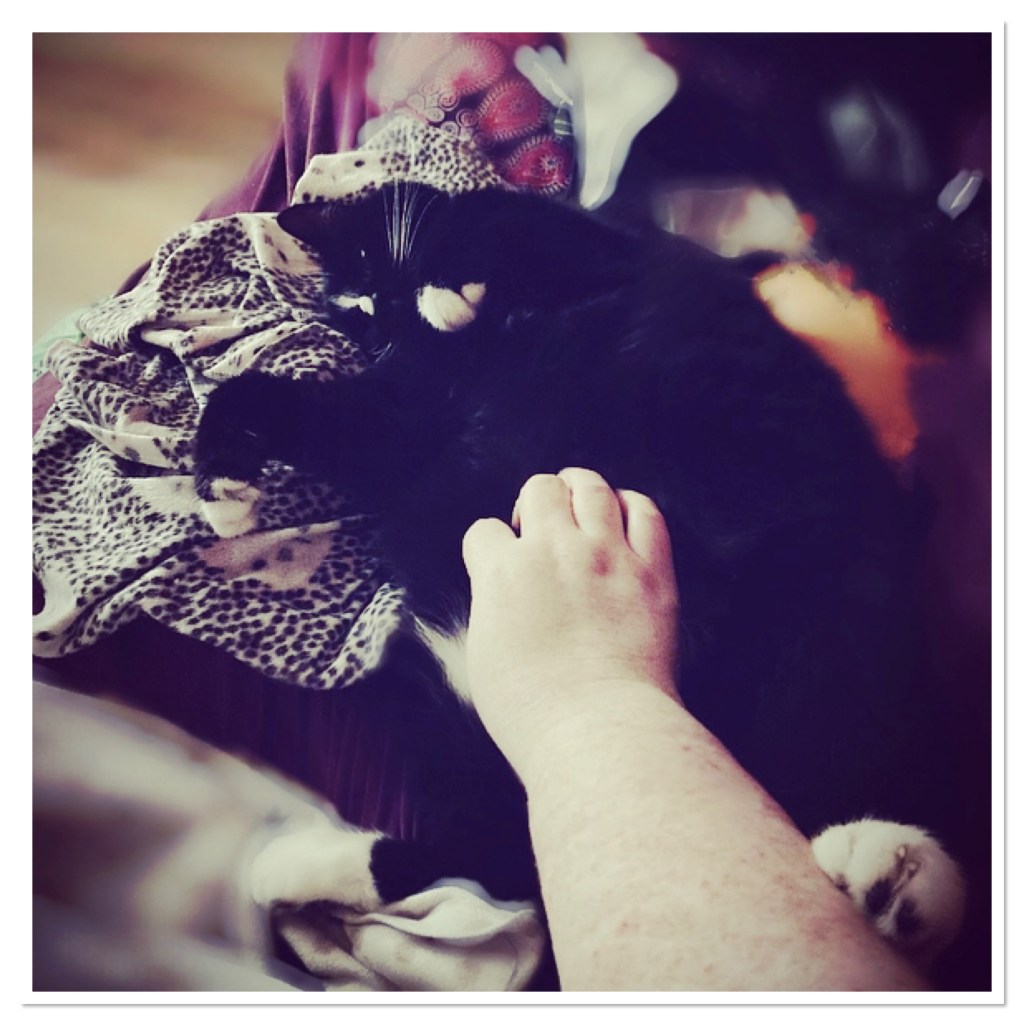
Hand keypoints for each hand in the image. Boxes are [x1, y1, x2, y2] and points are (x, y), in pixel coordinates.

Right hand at [461, 467, 680, 773]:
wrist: (597, 731)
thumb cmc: (533, 711)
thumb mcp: (483, 657)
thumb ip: (491, 608)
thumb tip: (501, 590)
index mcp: (502, 572)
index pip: (484, 532)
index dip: (489, 548)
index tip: (499, 563)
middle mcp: (553, 550)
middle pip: (540, 489)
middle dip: (534, 502)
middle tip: (540, 527)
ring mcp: (606, 555)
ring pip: (591, 488)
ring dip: (580, 489)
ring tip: (580, 503)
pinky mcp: (652, 571)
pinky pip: (646, 512)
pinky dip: (632, 506)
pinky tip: (624, 517)